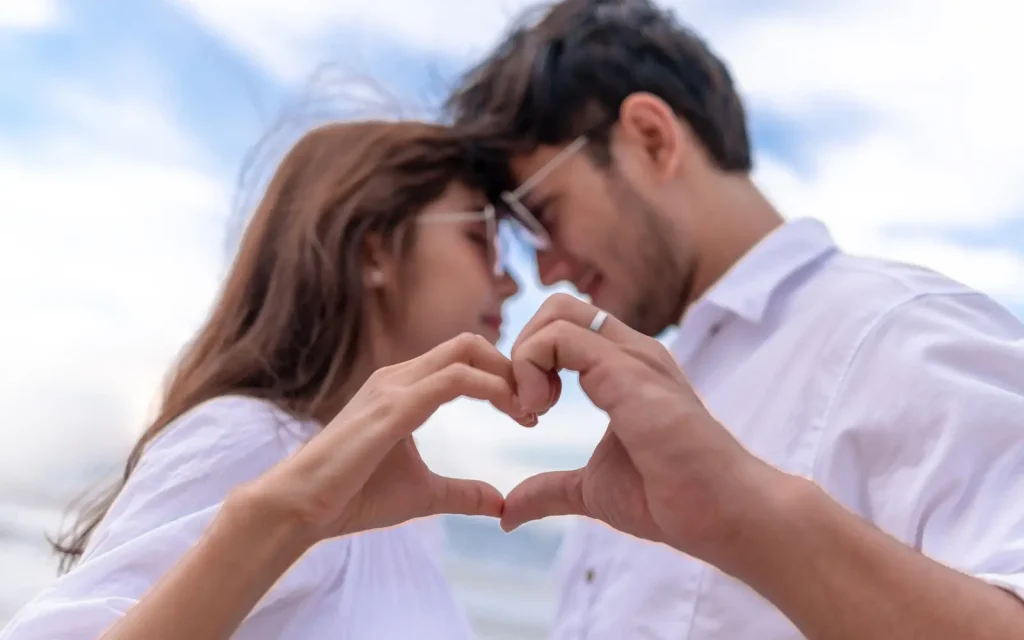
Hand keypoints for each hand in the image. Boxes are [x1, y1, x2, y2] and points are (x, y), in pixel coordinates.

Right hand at [239, 333, 535, 545]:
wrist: (300, 509)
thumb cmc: (352, 497)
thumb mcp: (423, 494)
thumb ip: (462, 493)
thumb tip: (501, 503)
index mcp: (404, 388)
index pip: (465, 358)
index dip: (504, 376)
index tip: (531, 412)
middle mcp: (399, 377)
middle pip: (471, 345)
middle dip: (513, 367)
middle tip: (539, 406)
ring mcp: (394, 387)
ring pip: (466, 352)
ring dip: (509, 376)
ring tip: (532, 412)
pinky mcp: (393, 407)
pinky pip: (454, 380)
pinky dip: (493, 389)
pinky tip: (515, 413)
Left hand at [503, 294, 778, 563]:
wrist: (725, 514)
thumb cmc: (672, 499)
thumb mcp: (592, 490)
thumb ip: (551, 491)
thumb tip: (508, 513)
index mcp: (625, 368)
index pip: (564, 327)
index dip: (529, 362)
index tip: (527, 414)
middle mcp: (631, 351)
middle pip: (557, 307)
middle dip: (521, 349)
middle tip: (523, 406)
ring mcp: (632, 356)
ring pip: (556, 312)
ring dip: (523, 358)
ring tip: (531, 411)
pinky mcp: (627, 371)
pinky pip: (558, 338)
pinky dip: (529, 367)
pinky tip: (538, 413)